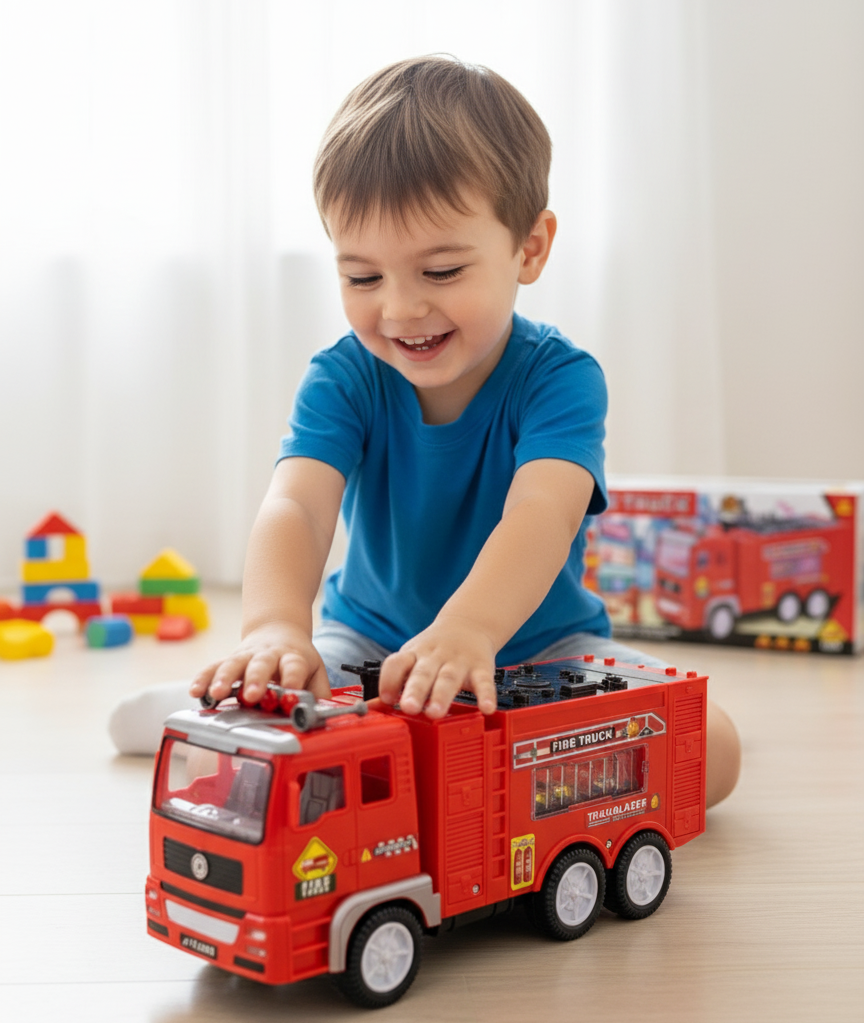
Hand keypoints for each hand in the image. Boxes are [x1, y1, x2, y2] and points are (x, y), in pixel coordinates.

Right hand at [190, 622, 330, 705]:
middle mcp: (268, 655)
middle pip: (261, 664)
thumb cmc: (295, 658)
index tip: (290, 690)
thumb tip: (321, 717)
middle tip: (252, 695)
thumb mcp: (314, 671)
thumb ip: (318, 694)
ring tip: (217, 694)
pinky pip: (213, 668)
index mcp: (292, 657)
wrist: (278, 629)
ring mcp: (246, 656)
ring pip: (234, 664)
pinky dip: (203, 679)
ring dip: (224, 678)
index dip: (292, 677)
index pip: (294, 665)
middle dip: (256, 679)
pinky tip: (196, 691)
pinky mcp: (229, 660)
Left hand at [378, 614, 497, 717]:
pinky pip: (484, 682)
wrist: (468, 623)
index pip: (396, 663)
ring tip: (435, 713)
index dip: (389, 680)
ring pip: (448, 679)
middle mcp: (435, 657)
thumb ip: (399, 680)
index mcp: (414, 654)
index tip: (386, 699)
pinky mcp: (481, 667)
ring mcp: (458, 662)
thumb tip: (378, 706)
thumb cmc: (435, 649)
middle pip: (423, 673)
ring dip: (441, 696)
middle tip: (409, 707)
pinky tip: (486, 708)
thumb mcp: (413, 656)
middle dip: (415, 691)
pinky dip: (486, 695)